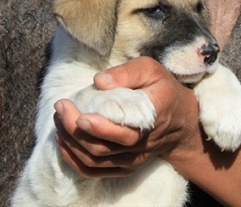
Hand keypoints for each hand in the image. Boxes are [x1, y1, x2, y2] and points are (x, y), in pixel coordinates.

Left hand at [53, 57, 200, 177]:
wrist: (180, 120)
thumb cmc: (161, 89)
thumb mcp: (151, 69)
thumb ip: (127, 72)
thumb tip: (99, 81)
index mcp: (153, 116)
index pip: (126, 131)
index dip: (101, 128)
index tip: (80, 115)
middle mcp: (143, 143)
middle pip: (103, 147)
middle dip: (74, 130)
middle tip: (61, 107)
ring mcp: (133, 159)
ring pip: (95, 160)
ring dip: (70, 143)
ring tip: (59, 119)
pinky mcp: (125, 167)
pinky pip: (94, 171)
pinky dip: (74, 159)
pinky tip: (63, 142)